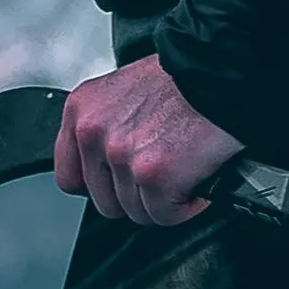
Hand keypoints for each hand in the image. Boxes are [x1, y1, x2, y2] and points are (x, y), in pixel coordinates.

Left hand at [54, 54, 241, 224]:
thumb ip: (105, 128)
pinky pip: (164, 216)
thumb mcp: (123, 91)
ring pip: (137, 212)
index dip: (100, 186)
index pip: (69, 177)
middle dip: (137, 195)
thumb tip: (105, 167)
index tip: (120, 183)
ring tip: (183, 167)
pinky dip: (187, 206)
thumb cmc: (182, 79)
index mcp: (81, 109)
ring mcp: (122, 155)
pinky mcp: (153, 175)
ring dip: (165, 199)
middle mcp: (94, 132)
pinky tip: (197, 178)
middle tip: (163, 171)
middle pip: (105, 202)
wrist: (220, 72)